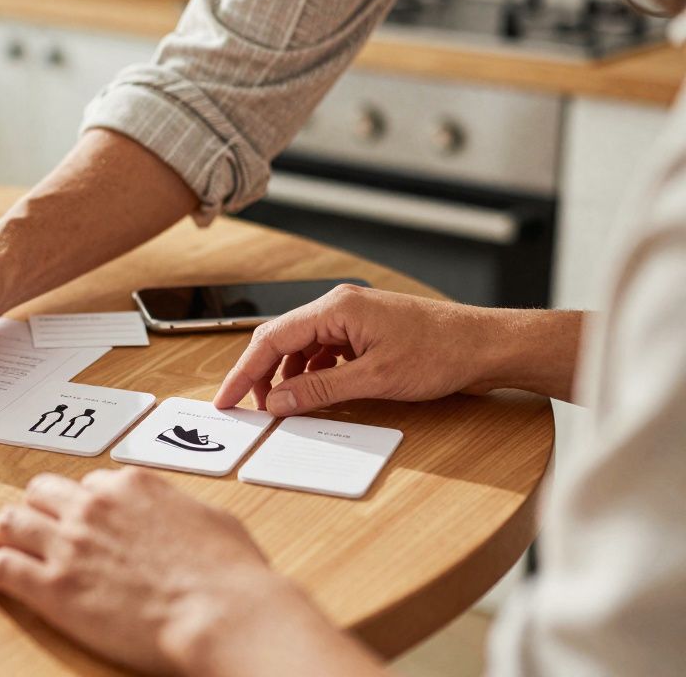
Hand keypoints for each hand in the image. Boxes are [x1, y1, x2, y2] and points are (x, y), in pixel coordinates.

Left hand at [0, 468, 284, 673]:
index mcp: (131, 486)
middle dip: (35, 506)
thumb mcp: (212, 521)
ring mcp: (68, 544)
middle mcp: (92, 507)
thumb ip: (180, 510)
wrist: (220, 613)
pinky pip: (2, 566)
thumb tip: (177, 517)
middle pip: (43, 494)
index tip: (77, 513)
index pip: (90, 484)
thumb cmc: (230, 575)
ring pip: (12, 522)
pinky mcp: (51, 586)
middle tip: (26, 518)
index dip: (81, 500)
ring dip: (0, 529)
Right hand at [214, 285, 494, 415]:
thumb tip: (279, 402)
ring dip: (289, 377)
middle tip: (249, 407)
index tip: (227, 398)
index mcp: (336, 308)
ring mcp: (354, 317)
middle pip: (282, 340)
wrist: (486, 345)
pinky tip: (315, 394)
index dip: (244, 372)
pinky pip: (325, 351)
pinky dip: (314, 374)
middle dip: (262, 375)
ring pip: (302, 347)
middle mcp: (340, 306)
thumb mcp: (374, 379)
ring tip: (284, 406)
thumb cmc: (441, 353)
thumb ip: (320, 391)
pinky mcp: (366, 331)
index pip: (272, 338)